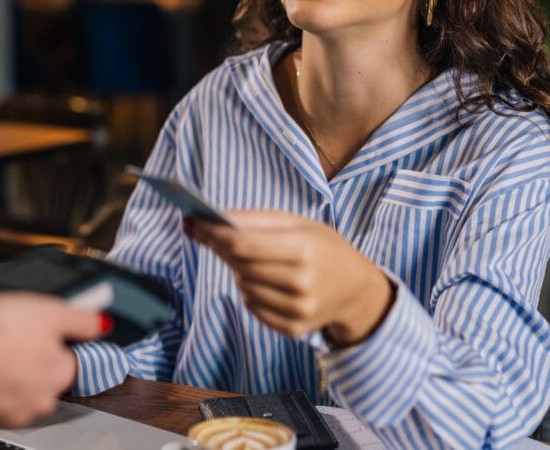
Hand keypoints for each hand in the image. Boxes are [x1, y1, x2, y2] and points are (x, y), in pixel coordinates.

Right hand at [0, 293, 105, 428]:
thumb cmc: (2, 331)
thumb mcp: (52, 311)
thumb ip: (82, 320)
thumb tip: (102, 324)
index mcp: (61, 374)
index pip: (69, 360)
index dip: (54, 342)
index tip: (40, 332)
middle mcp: (41, 400)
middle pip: (43, 378)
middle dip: (31, 360)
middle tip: (13, 338)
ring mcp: (12, 412)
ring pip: (17, 392)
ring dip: (9, 377)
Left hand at [186, 210, 392, 343]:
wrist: (356, 289)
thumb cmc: (322, 247)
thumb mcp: (297, 222)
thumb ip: (254, 220)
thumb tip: (208, 221)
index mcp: (304, 249)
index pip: (242, 245)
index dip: (213, 233)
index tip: (193, 221)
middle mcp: (301, 283)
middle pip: (239, 265)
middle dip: (220, 246)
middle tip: (209, 232)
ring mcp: (297, 310)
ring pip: (242, 286)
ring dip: (238, 270)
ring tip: (251, 258)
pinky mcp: (292, 328)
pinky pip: (252, 306)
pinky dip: (250, 290)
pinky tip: (263, 279)